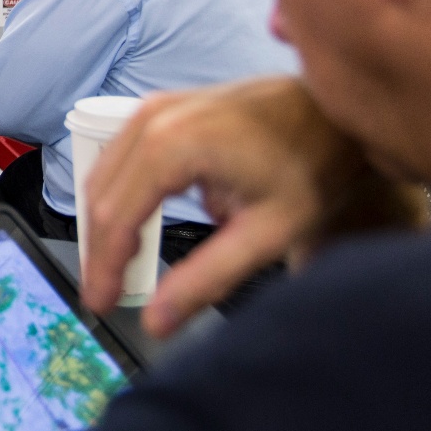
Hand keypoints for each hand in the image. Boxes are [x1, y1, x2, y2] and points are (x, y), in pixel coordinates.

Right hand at [79, 77, 389, 336]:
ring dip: (106, 225)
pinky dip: (119, 197)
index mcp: (172, 146)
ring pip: (104, 177)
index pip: (116, 217)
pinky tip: (136, 228)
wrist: (331, 113)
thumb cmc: (309, 165)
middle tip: (106, 295)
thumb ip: (207, 278)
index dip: (103, 267)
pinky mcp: (160, 109)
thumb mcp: (267, 233)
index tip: (101, 303)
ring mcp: (153, 108)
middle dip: (99, 250)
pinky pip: (120, 158)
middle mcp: (152, 119)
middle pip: (101, 196)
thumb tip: (157, 321)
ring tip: (117, 269)